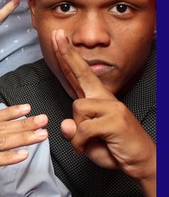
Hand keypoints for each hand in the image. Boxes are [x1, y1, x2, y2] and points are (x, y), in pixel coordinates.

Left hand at [54, 29, 155, 196]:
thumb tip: (65, 124)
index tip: (59, 39)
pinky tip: (86, 147)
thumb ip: (73, 132)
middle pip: (82, 73)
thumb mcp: (85, 142)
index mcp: (97, 100)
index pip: (79, 75)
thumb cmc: (113, 148)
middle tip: (56, 35)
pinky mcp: (115, 119)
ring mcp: (112, 107)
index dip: (68, 58)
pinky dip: (80, 142)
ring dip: (77, 130)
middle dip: (67, 54)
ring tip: (87, 141)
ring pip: (77, 109)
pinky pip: (83, 127)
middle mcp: (105, 99)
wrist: (139, 160)